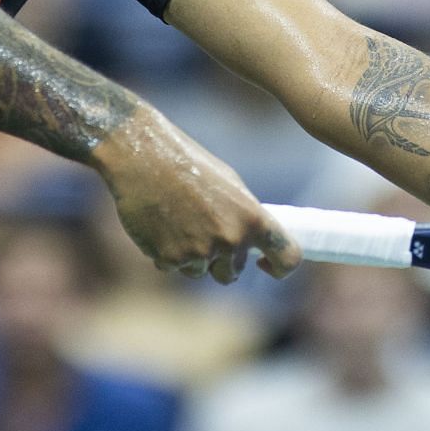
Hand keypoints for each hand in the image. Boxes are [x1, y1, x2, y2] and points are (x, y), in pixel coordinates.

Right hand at [90, 112, 300, 284]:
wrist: (142, 157)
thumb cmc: (188, 163)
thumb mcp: (230, 184)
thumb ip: (245, 216)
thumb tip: (253, 242)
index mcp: (252, 218)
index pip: (287, 257)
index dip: (279, 267)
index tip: (263, 264)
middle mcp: (230, 240)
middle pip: (232, 272)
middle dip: (220, 260)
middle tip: (201, 229)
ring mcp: (200, 253)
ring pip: (201, 272)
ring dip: (191, 257)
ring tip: (176, 220)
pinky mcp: (170, 259)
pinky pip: (174, 268)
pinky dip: (167, 253)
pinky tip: (159, 225)